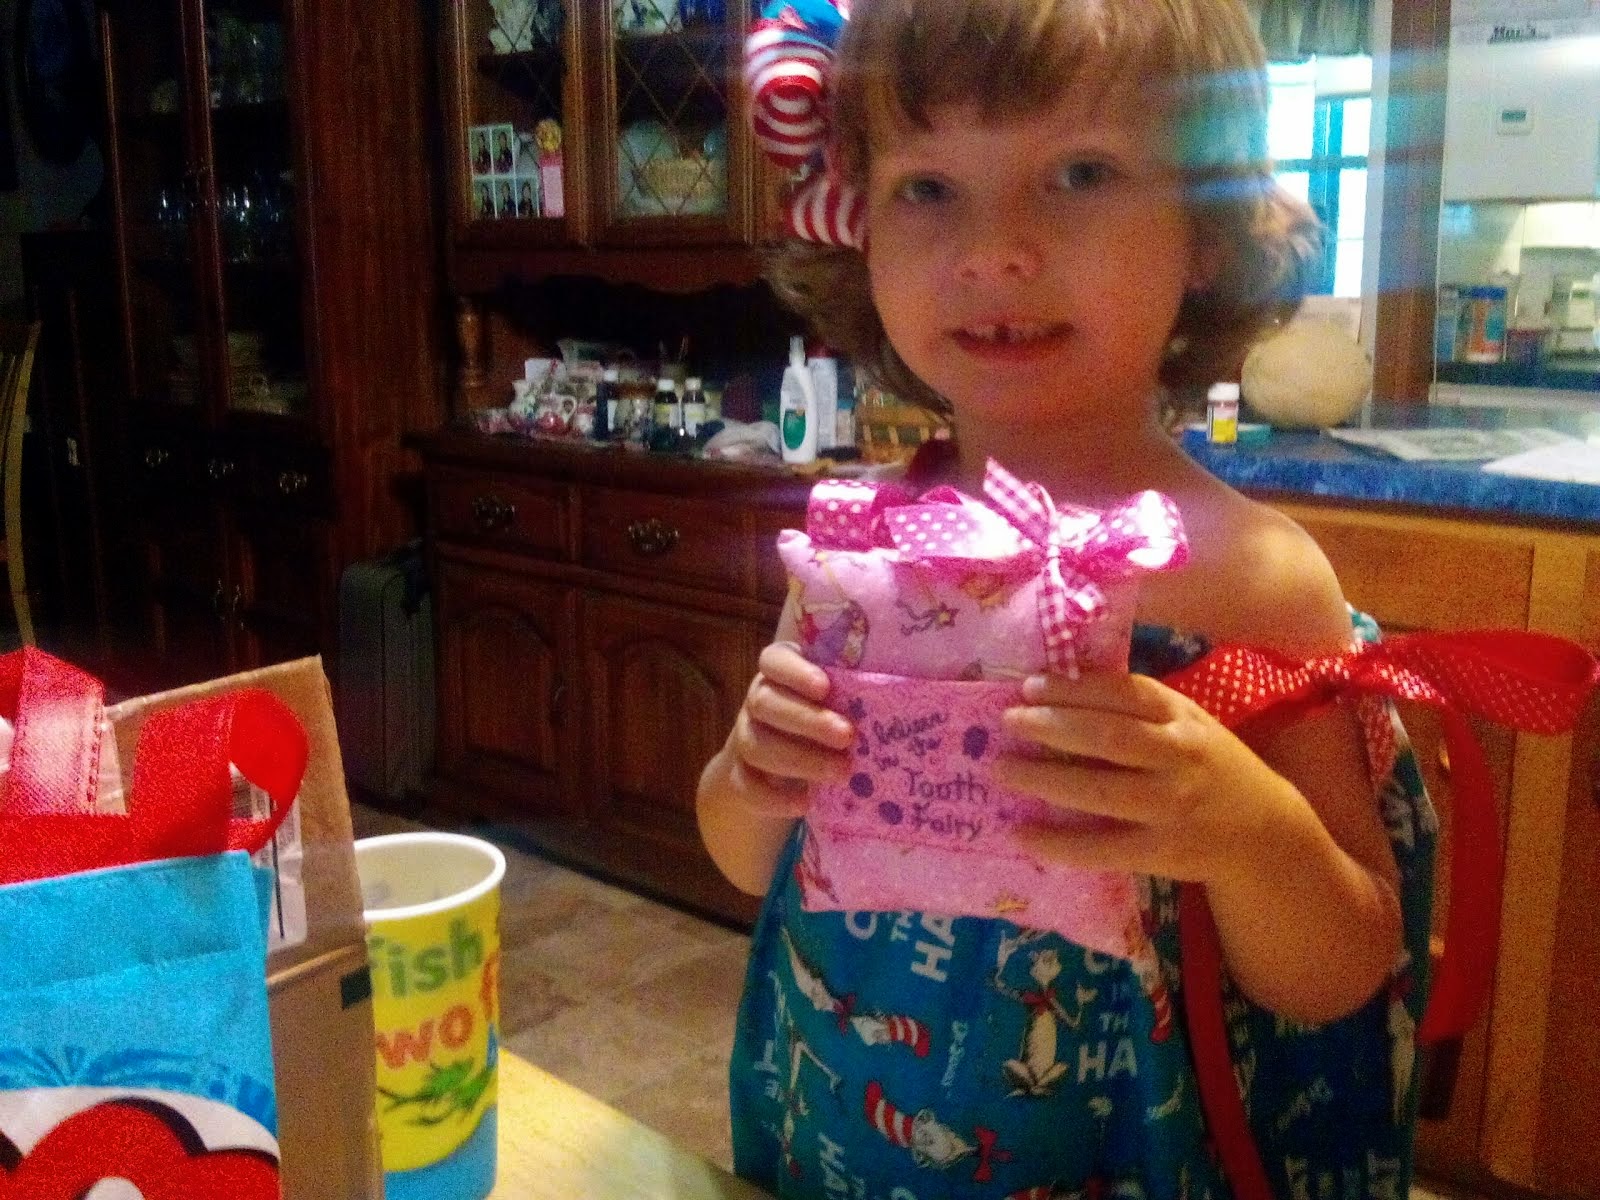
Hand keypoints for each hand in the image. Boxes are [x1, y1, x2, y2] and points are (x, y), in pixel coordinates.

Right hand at [723, 642, 854, 819]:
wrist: (788, 761)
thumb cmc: (830, 717)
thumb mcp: (843, 698)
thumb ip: (858, 690)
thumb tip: (910, 689)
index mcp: (781, 671)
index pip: (774, 660)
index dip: (795, 672)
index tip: (825, 687)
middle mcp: (758, 699)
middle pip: (765, 702)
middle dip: (807, 720)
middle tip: (848, 736)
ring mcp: (745, 736)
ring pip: (756, 745)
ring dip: (799, 760)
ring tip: (842, 772)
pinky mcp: (741, 774)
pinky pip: (746, 786)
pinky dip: (774, 797)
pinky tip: (805, 803)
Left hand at [993, 671, 1310, 883]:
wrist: (1263, 830)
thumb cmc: (1208, 765)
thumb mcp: (1188, 723)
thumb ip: (1139, 707)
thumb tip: (1061, 687)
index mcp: (1184, 718)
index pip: (1125, 694)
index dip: (1076, 688)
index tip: (1030, 686)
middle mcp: (1180, 758)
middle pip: (1109, 737)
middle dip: (1052, 726)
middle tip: (1007, 720)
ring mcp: (1172, 807)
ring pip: (1100, 792)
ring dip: (1044, 779)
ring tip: (1001, 768)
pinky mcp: (1162, 853)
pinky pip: (1102, 848)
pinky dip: (1059, 843)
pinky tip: (1022, 834)